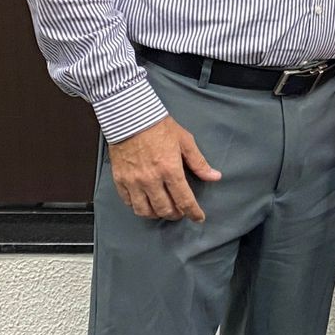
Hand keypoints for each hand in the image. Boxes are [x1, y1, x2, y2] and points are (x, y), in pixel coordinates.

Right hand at [106, 116, 220, 221]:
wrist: (130, 116)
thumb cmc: (158, 126)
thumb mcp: (184, 141)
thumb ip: (199, 162)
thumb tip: (214, 176)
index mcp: (170, 169)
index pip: (184, 200)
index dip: (193, 213)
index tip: (198, 217)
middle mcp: (151, 179)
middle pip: (165, 209)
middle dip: (176, 215)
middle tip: (180, 211)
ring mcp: (134, 181)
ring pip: (145, 211)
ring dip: (156, 214)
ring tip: (162, 209)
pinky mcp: (120, 179)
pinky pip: (128, 202)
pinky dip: (138, 206)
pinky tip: (145, 203)